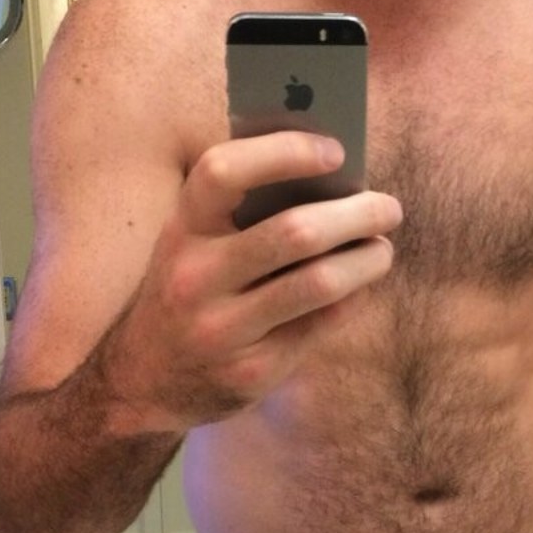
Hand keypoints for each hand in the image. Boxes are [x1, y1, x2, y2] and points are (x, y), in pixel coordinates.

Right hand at [107, 132, 401, 432]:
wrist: (143, 382)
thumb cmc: (189, 289)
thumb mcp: (193, 244)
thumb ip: (244, 210)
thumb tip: (336, 175)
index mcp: (180, 230)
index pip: (224, 172)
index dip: (285, 152)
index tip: (336, 151)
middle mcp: (195, 278)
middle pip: (294, 232)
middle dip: (356, 214)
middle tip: (389, 207)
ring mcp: (222, 330)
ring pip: (319, 283)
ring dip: (367, 260)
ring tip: (382, 247)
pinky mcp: (251, 371)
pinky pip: (321, 324)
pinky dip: (351, 298)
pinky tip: (359, 286)